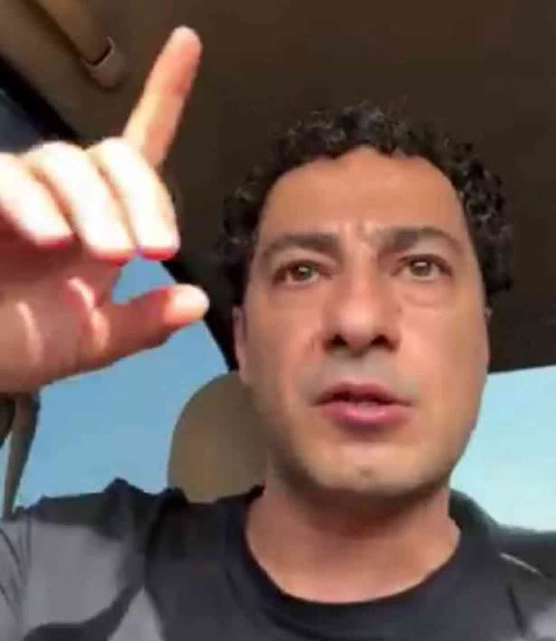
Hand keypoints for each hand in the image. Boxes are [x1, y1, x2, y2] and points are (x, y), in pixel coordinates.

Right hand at [0, 27, 208, 393]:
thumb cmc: (23, 343)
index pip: (139, 153)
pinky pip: (7, 178)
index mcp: (103, 224)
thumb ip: (143, 323)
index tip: (188, 44)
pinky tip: (50, 236)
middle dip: (142, 197)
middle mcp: (67, 200)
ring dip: (97, 204)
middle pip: (112, 154)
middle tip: (155, 250)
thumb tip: (198, 302)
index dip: (163, 96)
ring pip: (65, 162)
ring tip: (111, 254)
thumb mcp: (93, 341)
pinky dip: (33, 201)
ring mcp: (21, 195)